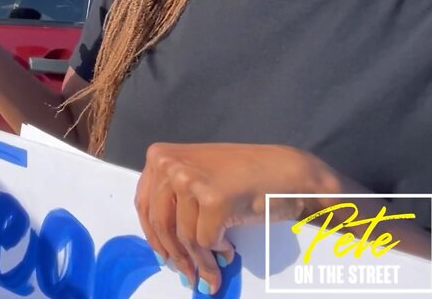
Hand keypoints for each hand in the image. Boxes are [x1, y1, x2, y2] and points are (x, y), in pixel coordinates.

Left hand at [135, 142, 334, 294]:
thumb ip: (173, 198)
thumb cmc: (244, 175)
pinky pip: (206, 240)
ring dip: (200, 261)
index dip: (153, 236)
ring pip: (184, 236)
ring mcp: (189, 180)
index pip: (143, 204)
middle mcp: (169, 164)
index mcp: (160, 156)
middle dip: (176, 255)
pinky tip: (227, 252)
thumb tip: (162, 242)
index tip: (162, 256)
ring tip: (212, 271)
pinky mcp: (213, 199)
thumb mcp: (196, 175)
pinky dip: (216, 252)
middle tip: (187, 275)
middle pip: (161, 223)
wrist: (287, 170)